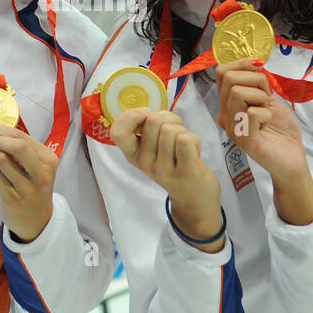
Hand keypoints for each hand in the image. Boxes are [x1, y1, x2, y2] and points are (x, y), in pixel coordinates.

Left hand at [0, 124, 56, 242]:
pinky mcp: (13, 197)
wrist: (37, 221)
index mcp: (48, 159)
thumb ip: (23, 150)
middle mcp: (41, 172)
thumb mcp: (37, 168)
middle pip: (17, 146)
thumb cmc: (34, 189)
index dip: (0, 128)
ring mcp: (27, 186)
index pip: (23, 136)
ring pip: (3, 159)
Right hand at [109, 108, 222, 250]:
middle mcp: (145, 163)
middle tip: (176, 133)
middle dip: (169, 119)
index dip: (132, 115)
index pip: (117, 133)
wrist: (194, 200)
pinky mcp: (185, 171)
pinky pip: (185, 139)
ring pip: (171, 129)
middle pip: (153, 121)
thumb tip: (147, 111)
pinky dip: (194, 139)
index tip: (146, 115)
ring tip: (185, 147)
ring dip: (183, 131)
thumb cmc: (175, 166)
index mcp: (134, 155)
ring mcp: (164, 169)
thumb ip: (147, 132)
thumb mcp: (153, 152)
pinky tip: (194, 152)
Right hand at [215, 59, 312, 224]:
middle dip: (256, 80)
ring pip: (237, 92)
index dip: (242, 64)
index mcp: (228, 104)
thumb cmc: (280, 130)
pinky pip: (252, 112)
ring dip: (261, 96)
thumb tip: (255, 61)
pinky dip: (267, 113)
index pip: (221, 72)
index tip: (260, 69)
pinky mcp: (244, 140)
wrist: (292, 158)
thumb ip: (258, 82)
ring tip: (267, 111)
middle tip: (267, 98)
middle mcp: (225, 115)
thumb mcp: (269, 98)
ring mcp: (232, 128)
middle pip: (229, 78)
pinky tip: (268, 124)